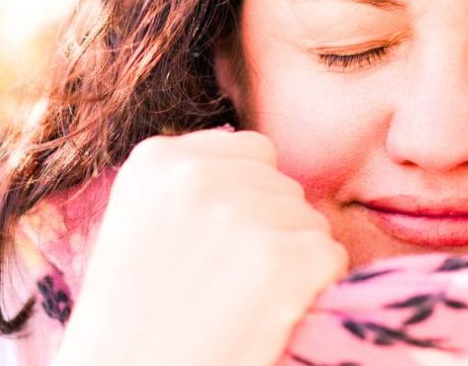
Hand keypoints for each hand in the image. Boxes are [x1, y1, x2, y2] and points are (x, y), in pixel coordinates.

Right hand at [53, 129, 347, 365]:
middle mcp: (197, 176)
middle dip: (272, 229)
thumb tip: (266, 170)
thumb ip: (198, 184)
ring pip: (311, 221)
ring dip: (293, 259)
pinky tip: (271, 312)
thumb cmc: (136, 317)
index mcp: (158, 159)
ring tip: (240, 299)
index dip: (251, 198)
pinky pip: (331, 256)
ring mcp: (242, 216)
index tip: (222, 243)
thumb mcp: (143, 223)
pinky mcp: (282, 260)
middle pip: (285, 185)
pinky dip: (316, 287)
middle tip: (227, 281)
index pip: (253, 150)